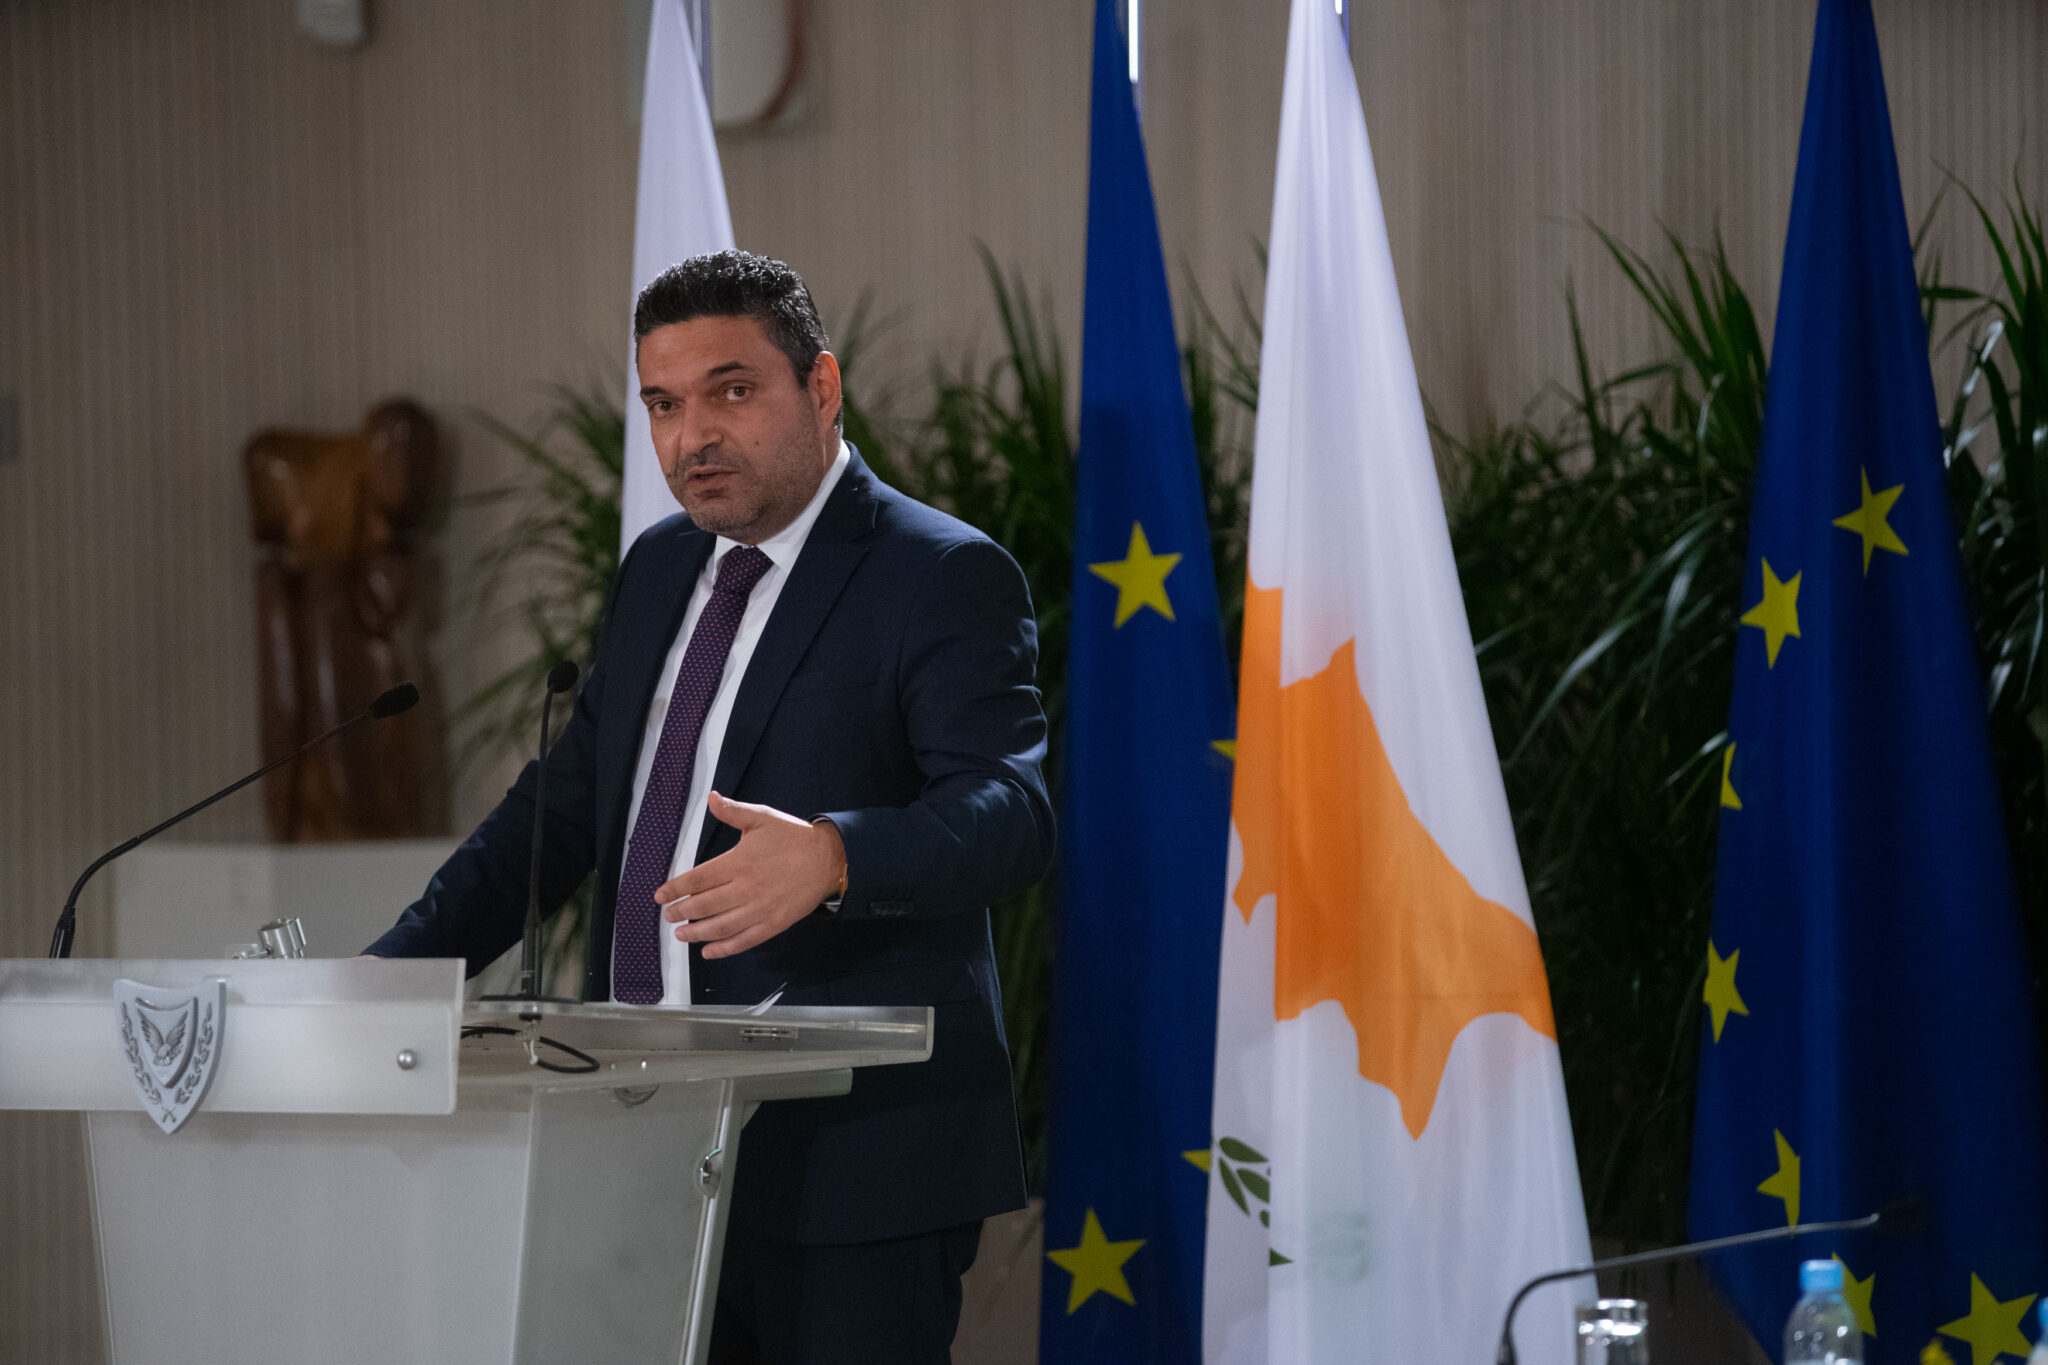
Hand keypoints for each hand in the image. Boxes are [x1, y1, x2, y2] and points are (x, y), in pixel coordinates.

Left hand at [660, 791, 846, 959]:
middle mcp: (745, 888)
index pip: (697, 880)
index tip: (661, 896)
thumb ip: (733, 811)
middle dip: (681, 912)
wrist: (827, 859)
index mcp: (738, 862)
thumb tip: (711, 798)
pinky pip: (743, 940)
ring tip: (681, 934)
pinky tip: (709, 951)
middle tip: (668, 916)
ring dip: (696, 933)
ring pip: (720, 926)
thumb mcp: (762, 817)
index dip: (675, 889)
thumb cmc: (793, 838)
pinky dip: (724, 948)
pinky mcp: (773, 924)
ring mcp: (759, 909)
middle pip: (704, 905)